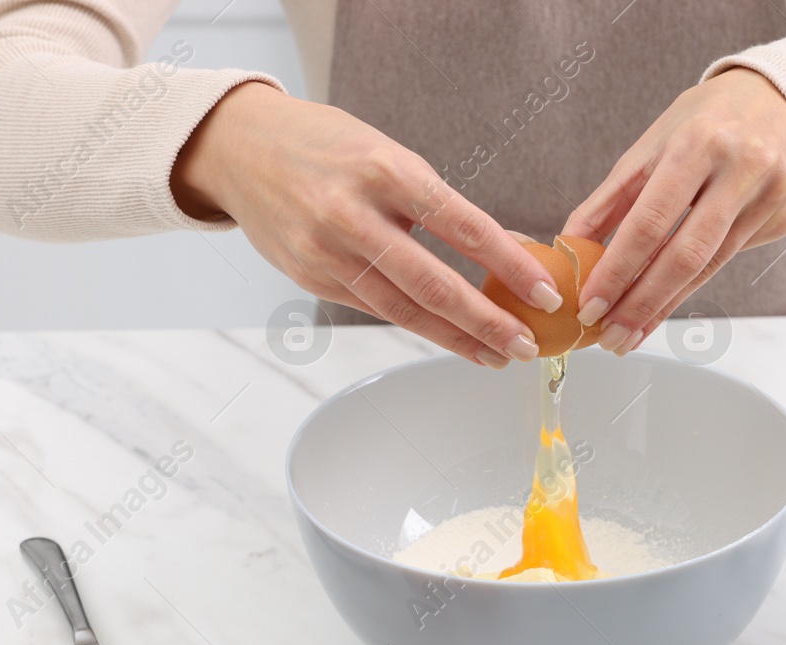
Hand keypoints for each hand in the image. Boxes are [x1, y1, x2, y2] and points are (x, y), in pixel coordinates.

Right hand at [173, 82, 562, 367]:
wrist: (241, 148)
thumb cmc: (327, 147)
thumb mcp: (388, 154)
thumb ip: (438, 204)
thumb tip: (508, 249)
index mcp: (385, 170)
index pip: (463, 226)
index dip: (509, 265)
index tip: (544, 292)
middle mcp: (353, 214)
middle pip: (433, 284)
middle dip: (486, 322)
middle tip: (524, 346)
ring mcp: (326, 251)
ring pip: (403, 310)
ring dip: (455, 338)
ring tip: (493, 355)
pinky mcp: (310, 277)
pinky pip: (373, 307)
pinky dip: (415, 325)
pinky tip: (447, 337)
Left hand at [562, 68, 785, 353]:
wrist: (783, 99)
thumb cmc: (706, 121)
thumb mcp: (652, 144)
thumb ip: (611, 199)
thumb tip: (570, 248)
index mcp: (698, 143)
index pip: (650, 221)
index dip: (618, 271)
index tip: (590, 305)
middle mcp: (741, 167)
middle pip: (684, 255)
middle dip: (641, 304)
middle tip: (610, 337)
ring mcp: (770, 194)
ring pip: (708, 267)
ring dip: (663, 307)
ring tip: (630, 333)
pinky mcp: (785, 216)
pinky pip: (728, 260)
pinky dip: (690, 287)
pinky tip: (664, 305)